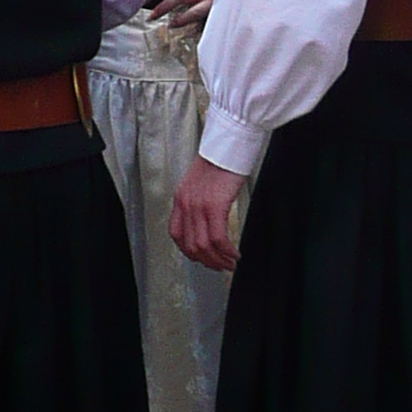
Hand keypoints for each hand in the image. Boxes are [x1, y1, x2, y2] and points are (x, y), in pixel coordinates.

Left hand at [171, 155, 248, 272]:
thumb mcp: (201, 182)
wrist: (227, 145)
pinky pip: (218, 238)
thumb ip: (198, 200)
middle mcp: (186, 204)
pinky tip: (235, 254)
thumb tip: (208, 219)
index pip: (176, 234)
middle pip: (190, 245)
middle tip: (220, 266)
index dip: (188, 251)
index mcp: (181, 198)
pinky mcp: (215, 206)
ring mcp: (199, 206)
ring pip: (204, 246)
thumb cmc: (219, 161)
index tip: (201, 257)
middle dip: (206, 261)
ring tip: (230, 263)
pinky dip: (227, 251)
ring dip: (218, 260)